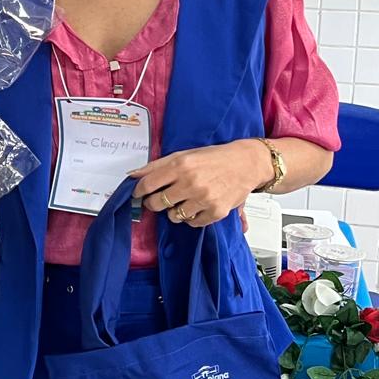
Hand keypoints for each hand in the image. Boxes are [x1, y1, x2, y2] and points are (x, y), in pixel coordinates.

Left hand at [130, 140, 271, 227]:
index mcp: (180, 165)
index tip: (139, 193)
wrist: (246, 163)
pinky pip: (192, 223)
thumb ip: (157, 165)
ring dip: (174, 211)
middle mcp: (190, 182)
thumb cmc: (214, 157)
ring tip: (183, 201)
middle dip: (154, 203)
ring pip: (173, 216)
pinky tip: (197, 207)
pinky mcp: (215, 212)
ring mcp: (203, 198)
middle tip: (160, 199)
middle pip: (157, 203)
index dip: (139, 191)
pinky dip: (191, 218)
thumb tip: (132, 174)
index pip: (147, 184)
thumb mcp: (184, 155)